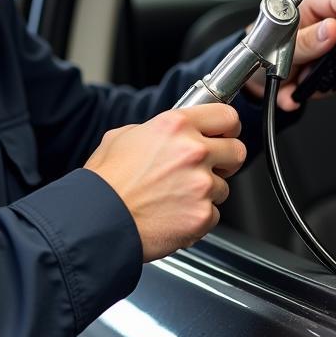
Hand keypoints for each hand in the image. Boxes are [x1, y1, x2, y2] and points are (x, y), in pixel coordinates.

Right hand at [84, 104, 245, 261]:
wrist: (97, 220)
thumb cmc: (105, 183)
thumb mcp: (123, 137)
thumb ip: (154, 130)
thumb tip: (167, 134)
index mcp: (175, 126)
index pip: (227, 116)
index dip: (228, 127)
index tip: (225, 134)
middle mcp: (193, 151)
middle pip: (237, 150)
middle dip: (225, 160)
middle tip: (207, 168)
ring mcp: (201, 184)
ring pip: (224, 187)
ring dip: (206, 193)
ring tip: (175, 197)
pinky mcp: (202, 215)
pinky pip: (213, 214)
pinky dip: (197, 218)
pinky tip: (174, 215)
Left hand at [243, 0, 335, 110]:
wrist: (252, 78)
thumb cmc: (263, 45)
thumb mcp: (275, 41)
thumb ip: (303, 38)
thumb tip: (330, 29)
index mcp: (315, 7)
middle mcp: (329, 26)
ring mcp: (333, 50)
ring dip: (329, 72)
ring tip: (300, 75)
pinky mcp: (332, 72)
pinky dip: (317, 90)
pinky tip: (295, 89)